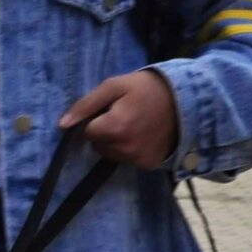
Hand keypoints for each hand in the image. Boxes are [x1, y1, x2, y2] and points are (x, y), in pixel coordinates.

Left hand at [61, 70, 180, 169]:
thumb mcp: (114, 86)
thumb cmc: (147, 88)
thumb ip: (86, 105)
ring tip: (135, 124)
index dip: (95, 120)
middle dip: (104, 132)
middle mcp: (125, 148)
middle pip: (98, 145)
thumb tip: (62, 124)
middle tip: (123, 115)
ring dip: (116, 142)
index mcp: (115, 128)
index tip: (110, 110)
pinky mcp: (149, 165)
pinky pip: (128, 159)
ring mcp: (138, 159)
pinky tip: (144, 135)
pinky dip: (131, 149)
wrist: (188, 99)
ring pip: (112, 154)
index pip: (87, 132)